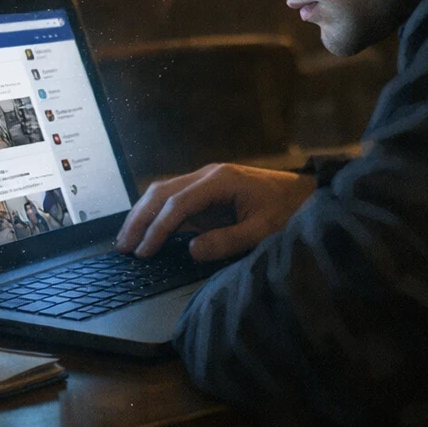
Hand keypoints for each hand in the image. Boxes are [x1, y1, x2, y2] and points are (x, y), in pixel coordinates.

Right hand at [115, 163, 317, 261]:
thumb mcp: (263, 230)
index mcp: (220, 180)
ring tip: (126, 240)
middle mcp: (208, 175)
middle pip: (162, 192)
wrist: (304, 193)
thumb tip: (191, 250)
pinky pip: (174, 199)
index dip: (158, 229)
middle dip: (139, 219)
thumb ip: (228, 240)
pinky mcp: (207, 190)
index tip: (144, 252)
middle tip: (123, 247)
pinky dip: (155, 213)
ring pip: (163, 191)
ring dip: (142, 214)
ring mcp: (206, 180)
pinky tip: (145, 230)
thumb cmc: (287, 210)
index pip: (178, 203)